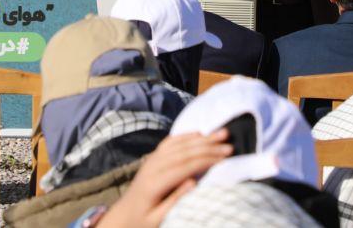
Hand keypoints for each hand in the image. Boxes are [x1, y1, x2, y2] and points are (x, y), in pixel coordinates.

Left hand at [96, 129, 231, 227]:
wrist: (122, 215)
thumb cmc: (142, 221)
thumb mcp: (158, 219)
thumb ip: (175, 201)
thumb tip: (194, 181)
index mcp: (155, 183)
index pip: (185, 166)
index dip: (206, 160)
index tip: (225, 157)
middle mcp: (153, 167)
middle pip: (185, 152)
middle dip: (209, 147)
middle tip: (229, 145)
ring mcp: (152, 160)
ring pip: (180, 144)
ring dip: (202, 138)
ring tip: (221, 134)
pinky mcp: (153, 158)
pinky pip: (171, 141)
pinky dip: (186, 135)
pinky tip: (200, 133)